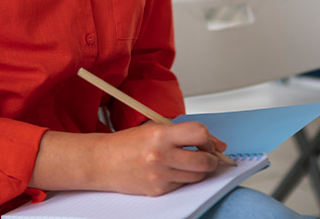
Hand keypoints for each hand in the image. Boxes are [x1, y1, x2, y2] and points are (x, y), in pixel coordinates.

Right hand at [85, 122, 227, 196]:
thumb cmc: (127, 144)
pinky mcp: (158, 190)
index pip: (199, 134)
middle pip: (204, 161)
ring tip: (188, 162)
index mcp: (160, 135)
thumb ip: (185, 134)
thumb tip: (217, 144)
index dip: (208, 139)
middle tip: (208, 156)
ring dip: (199, 170)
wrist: (102, 162)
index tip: (206, 142)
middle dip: (211, 159)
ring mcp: (160, 175)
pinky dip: (182, 179)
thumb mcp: (155, 129)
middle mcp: (161, 156)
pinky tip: (172, 171)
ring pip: (197, 176)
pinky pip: (182, 186)